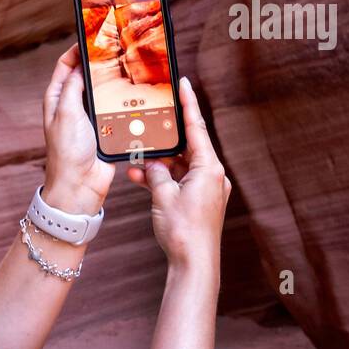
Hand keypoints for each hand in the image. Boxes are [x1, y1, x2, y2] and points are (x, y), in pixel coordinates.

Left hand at [42, 44, 115, 212]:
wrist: (80, 187)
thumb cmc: (67, 152)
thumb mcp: (66, 113)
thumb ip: (73, 88)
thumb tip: (80, 65)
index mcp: (57, 98)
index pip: (65, 65)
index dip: (76, 50)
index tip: (91, 36)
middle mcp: (72, 106)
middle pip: (86, 76)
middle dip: (98, 62)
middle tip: (114, 48)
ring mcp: (89, 118)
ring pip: (102, 92)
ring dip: (112, 81)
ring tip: (127, 66)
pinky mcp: (104, 130)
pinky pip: (114, 110)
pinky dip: (122, 101)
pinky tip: (133, 93)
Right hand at [127, 75, 229, 268]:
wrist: (194, 267)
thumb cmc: (183, 231)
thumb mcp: (162, 195)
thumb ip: (156, 172)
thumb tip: (152, 163)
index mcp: (209, 168)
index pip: (197, 127)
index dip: (188, 103)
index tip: (183, 82)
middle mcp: (213, 176)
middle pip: (187, 146)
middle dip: (165, 138)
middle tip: (150, 119)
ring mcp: (208, 190)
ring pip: (180, 165)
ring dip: (159, 162)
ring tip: (136, 157)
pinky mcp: (200, 202)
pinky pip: (179, 181)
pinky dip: (163, 178)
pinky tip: (140, 177)